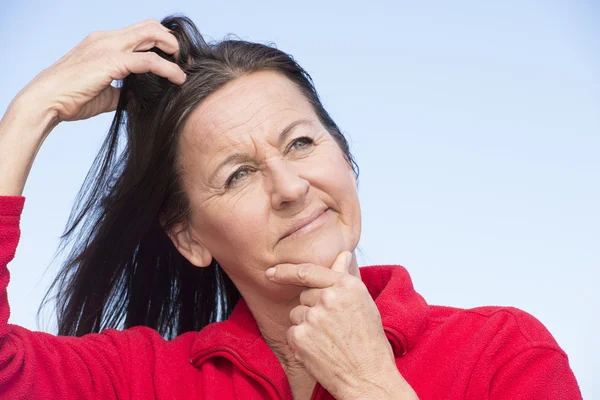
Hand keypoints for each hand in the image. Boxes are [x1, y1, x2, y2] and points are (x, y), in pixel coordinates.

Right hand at [13, 19, 185, 125]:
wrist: (46, 102)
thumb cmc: (71, 99)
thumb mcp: (105, 94)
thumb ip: (124, 92)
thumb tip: (140, 100)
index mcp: (103, 42)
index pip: (139, 32)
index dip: (161, 42)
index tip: (178, 59)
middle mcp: (107, 39)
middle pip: (149, 26)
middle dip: (171, 41)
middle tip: (186, 59)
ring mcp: (108, 47)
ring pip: (151, 35)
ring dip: (173, 49)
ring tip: (185, 67)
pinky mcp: (111, 61)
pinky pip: (148, 60)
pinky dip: (168, 68)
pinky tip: (178, 79)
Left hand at [266, 252, 416, 399]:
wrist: (368, 377)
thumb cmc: (370, 341)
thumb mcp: (363, 303)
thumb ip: (346, 278)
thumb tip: (342, 255)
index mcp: (346, 285)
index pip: (308, 271)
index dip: (286, 271)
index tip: (271, 271)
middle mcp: (328, 297)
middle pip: (304, 296)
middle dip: (312, 308)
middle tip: (332, 327)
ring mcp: (313, 317)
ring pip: (297, 314)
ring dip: (306, 325)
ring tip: (328, 340)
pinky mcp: (301, 336)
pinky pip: (292, 332)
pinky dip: (301, 342)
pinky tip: (320, 350)